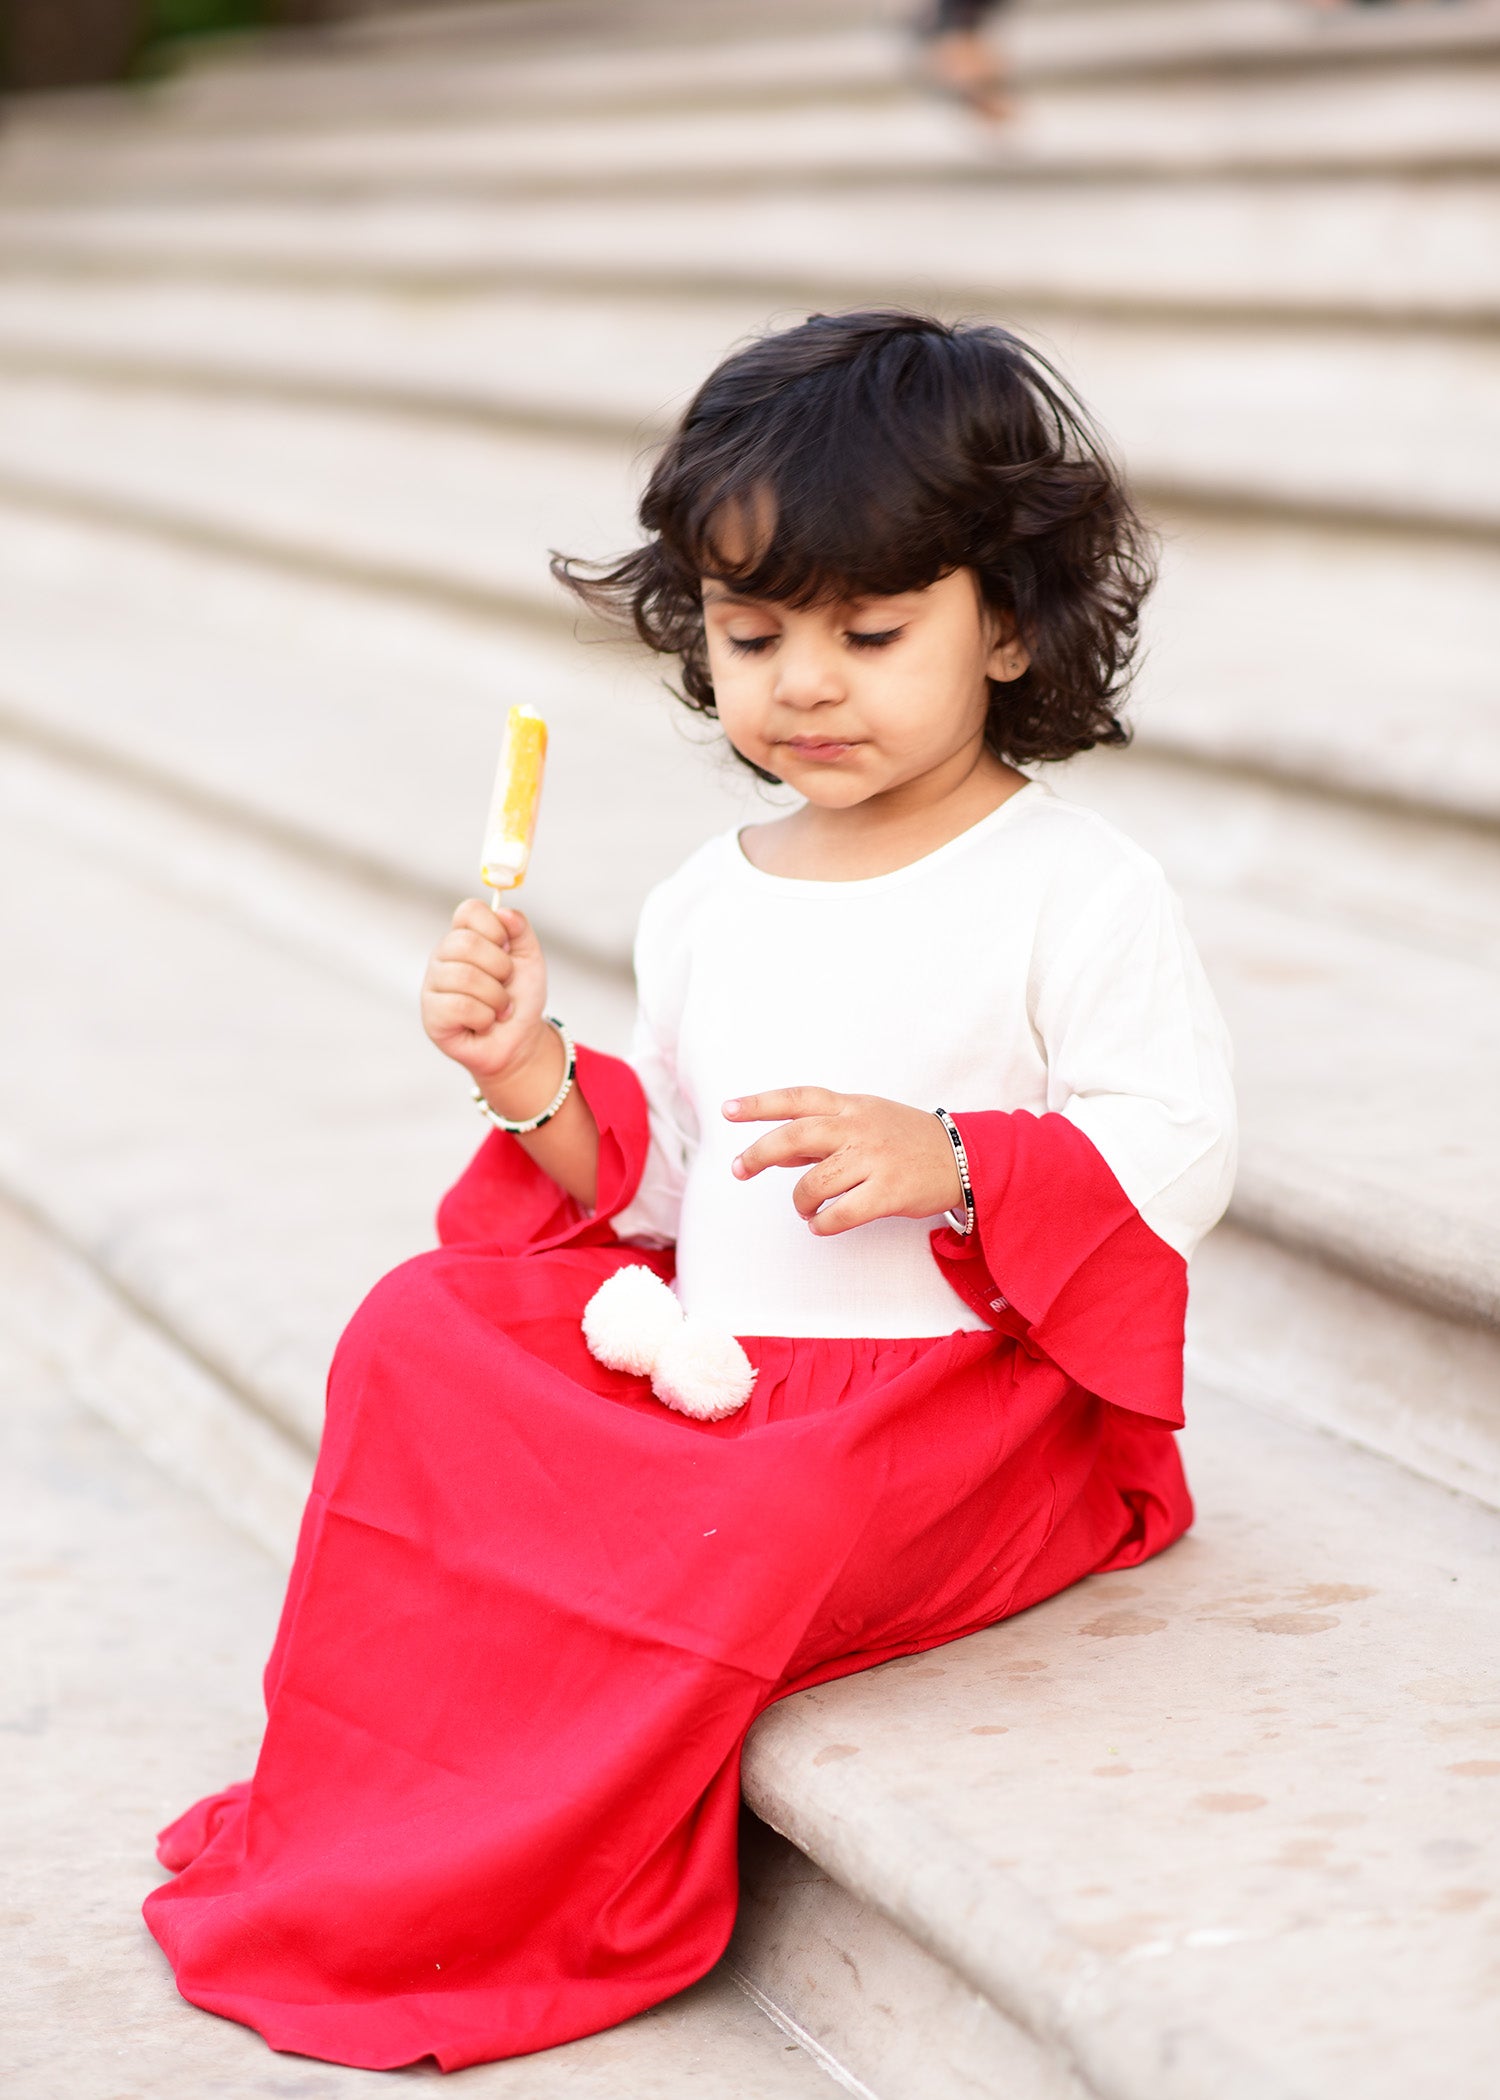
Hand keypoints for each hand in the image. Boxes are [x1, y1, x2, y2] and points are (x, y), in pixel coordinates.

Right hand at [421, 896, 547, 1084]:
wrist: (520, 1040)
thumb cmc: (520, 998)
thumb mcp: (530, 959)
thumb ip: (520, 930)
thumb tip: (504, 911)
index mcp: (465, 936)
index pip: (469, 910)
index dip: (494, 927)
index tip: (507, 947)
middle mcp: (444, 956)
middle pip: (465, 943)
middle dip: (500, 967)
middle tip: (505, 983)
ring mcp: (433, 984)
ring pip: (465, 977)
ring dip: (496, 997)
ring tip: (499, 1008)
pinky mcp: (431, 1015)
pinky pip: (460, 1006)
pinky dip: (484, 1017)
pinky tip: (484, 1023)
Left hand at [723, 1087, 963, 1236]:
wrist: (963, 1156)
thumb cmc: (905, 1140)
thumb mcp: (864, 1121)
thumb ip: (820, 1135)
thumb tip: (775, 1151)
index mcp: (851, 1106)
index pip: (798, 1098)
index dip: (760, 1104)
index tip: (728, 1111)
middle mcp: (859, 1127)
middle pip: (796, 1135)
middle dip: (760, 1152)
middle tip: (739, 1169)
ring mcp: (875, 1158)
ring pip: (815, 1181)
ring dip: (799, 1200)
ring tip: (805, 1209)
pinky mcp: (889, 1191)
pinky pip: (841, 1213)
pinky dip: (823, 1223)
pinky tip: (822, 1224)